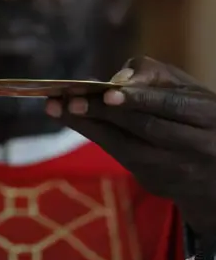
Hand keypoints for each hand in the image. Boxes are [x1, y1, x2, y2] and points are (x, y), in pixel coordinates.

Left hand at [46, 57, 215, 236]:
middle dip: (103, 113)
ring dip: (90, 128)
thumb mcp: (185, 87)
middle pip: (145, 129)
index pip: (170, 105)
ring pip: (128, 149)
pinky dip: (97, 138)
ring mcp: (175, 170)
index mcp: (206, 114)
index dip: (139, 100)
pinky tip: (75, 121)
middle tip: (67, 100)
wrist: (214, 168)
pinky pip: (122, 159)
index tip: (107, 92)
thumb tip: (118, 79)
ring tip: (59, 109)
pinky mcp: (157, 184)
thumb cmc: (193, 112)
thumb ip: (154, 75)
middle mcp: (195, 146)